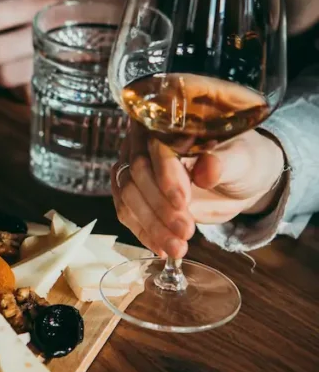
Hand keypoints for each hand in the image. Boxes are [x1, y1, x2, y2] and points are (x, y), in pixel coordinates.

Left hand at [0, 0, 122, 94]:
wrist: (143, 21)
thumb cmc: (89, 8)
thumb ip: (13, 13)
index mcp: (44, 2)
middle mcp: (50, 29)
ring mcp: (59, 59)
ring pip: (3, 76)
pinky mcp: (66, 83)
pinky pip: (23, 91)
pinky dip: (9, 88)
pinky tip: (7, 80)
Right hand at [111, 124, 286, 256]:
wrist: (238, 182)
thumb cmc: (243, 161)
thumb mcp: (243, 160)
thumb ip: (225, 162)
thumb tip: (206, 169)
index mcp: (170, 123)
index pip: (157, 146)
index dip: (166, 175)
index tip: (184, 202)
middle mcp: (144, 141)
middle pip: (136, 173)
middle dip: (159, 207)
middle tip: (186, 230)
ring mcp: (135, 167)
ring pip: (128, 195)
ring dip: (151, 225)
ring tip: (177, 248)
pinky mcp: (133, 192)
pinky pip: (127, 212)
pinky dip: (144, 232)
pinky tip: (163, 248)